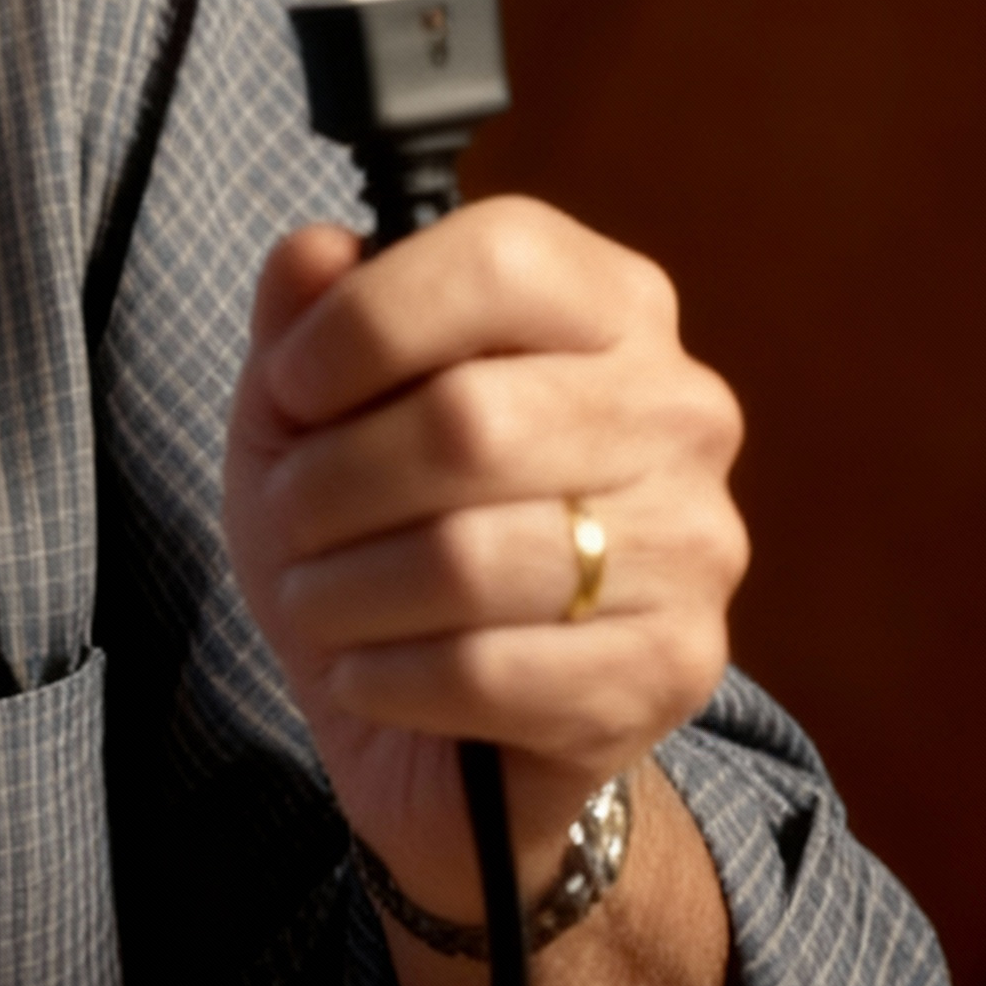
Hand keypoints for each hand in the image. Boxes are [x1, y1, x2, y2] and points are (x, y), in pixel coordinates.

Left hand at [227, 195, 745, 913]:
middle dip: (333, 481)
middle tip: (292, 517)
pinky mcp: (675, 668)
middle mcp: (679, 410)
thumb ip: (306, 311)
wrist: (447, 733)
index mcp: (611, 306)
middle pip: (469, 421)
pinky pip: (487, 670)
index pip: (502, 260)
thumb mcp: (310, 407)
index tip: (292, 388)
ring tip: (316, 599)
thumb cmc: (379, 532)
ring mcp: (694, 543)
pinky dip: (385, 676)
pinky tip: (363, 672)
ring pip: (468, 558)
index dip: (367, 320)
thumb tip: (314, 252)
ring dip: (346, 588)